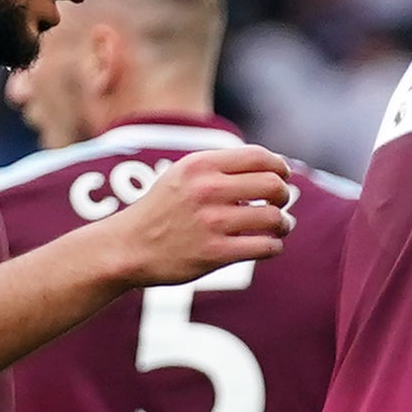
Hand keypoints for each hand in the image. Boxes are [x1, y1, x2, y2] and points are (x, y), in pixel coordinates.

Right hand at [106, 143, 295, 285]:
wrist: (128, 247)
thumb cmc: (162, 210)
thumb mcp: (184, 175)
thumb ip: (221, 168)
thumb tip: (273, 169)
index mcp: (200, 165)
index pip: (259, 157)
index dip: (279, 167)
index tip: (282, 177)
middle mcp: (206, 190)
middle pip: (273, 185)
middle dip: (284, 194)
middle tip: (280, 203)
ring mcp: (211, 223)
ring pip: (274, 218)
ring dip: (284, 223)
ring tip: (280, 226)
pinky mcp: (215, 254)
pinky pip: (266, 247)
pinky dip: (275, 245)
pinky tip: (269, 244)